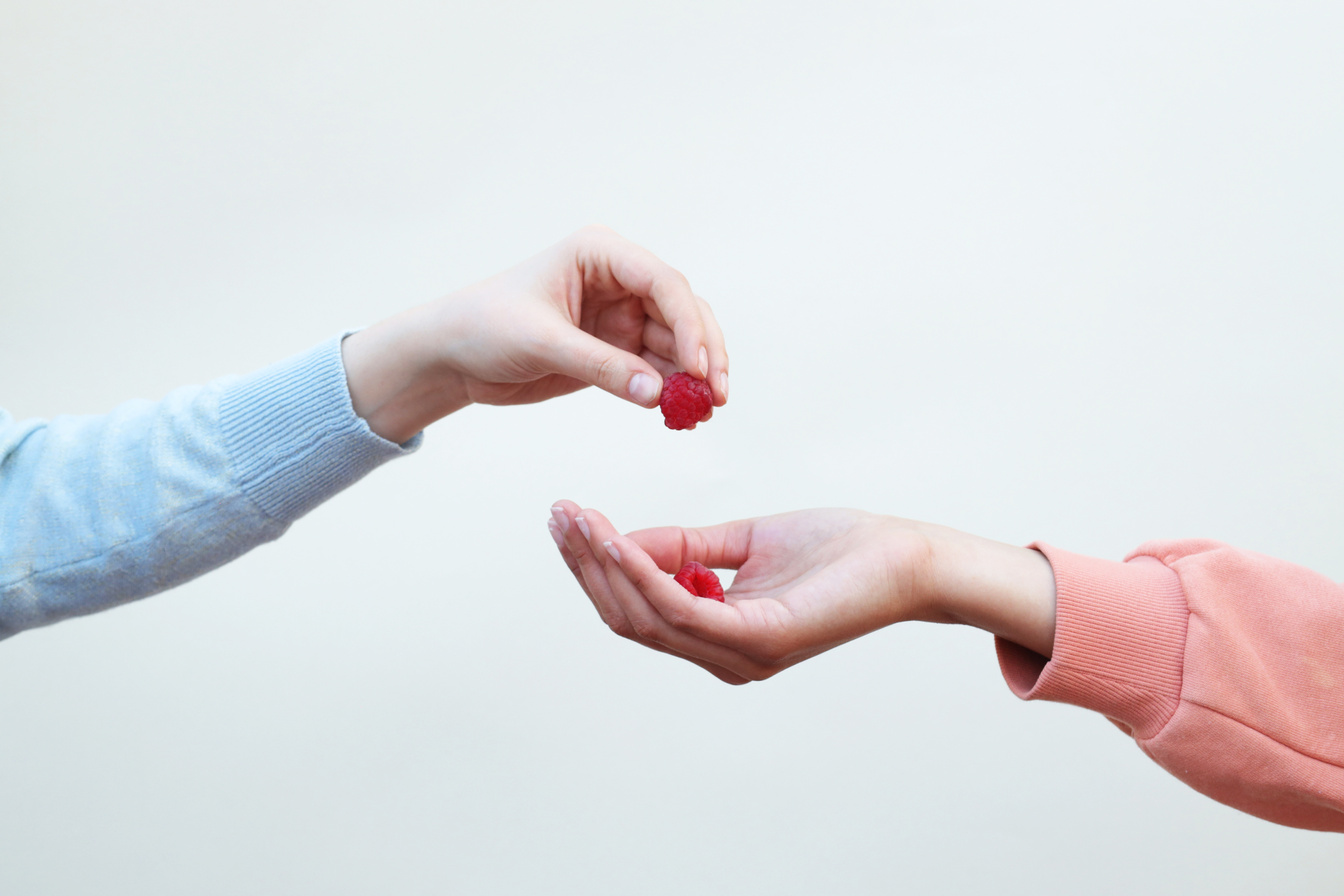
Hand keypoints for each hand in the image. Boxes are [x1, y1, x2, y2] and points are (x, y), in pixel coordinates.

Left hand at [341, 226, 727, 442]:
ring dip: (695, 377)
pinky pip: (658, 369)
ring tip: (704, 412)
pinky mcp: (616, 349)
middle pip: (682, 311)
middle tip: (717, 394)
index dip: (688, 322)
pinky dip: (673, 392)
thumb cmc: (484, 327)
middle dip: (704, 352)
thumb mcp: (542, 343)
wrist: (452, 355)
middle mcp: (618, 279)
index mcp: (599, 253)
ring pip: (677, 343)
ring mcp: (620, 315)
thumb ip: (601, 366)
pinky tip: (684, 415)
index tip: (699, 366)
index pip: (662, 281)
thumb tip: (658, 394)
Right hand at [547, 503, 1056, 682]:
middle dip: (586, 565)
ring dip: (602, 565)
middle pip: (629, 617)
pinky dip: (642, 573)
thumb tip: (622, 539)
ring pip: (646, 617)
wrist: (906, 557)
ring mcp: (741, 654)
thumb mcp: (745, 540)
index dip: (595, 567)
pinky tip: (617, 538)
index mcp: (719, 635)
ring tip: (575, 518)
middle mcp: (724, 656)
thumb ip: (685, 545)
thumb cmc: (839, 550)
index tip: (567, 517)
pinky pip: (682, 609)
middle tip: (557, 514)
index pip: (637, 609)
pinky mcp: (760, 639)